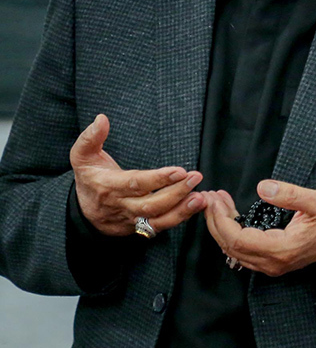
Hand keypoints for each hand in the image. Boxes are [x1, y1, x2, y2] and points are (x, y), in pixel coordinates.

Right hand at [70, 114, 204, 236]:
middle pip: (151, 204)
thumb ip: (90, 138)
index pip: (136, 184)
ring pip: (158, 220)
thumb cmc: (89, 178)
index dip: (158, 179)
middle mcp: (122, 205)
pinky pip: (161, 226)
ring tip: (200, 198)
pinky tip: (195, 206)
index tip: (180, 171)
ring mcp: (131, 218)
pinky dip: (180, 217)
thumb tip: (101, 119)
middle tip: (196, 177)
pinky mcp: (140, 227)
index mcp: (109, 186)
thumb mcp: (82, 156)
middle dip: (176, 192)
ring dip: (182, 210)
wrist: (83, 212)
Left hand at [201, 180, 315, 276]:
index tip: (215, 199)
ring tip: (217, 202)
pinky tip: (230, 215)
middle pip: (230, 246)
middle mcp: (273, 263)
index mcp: (282, 249)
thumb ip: (290, 194)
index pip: (238, 239)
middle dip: (215, 221)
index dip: (222, 220)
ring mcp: (272, 265)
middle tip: (209, 197)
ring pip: (233, 250)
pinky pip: (242, 251)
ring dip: (221, 227)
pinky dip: (230, 233)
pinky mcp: (272, 261)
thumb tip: (263, 187)